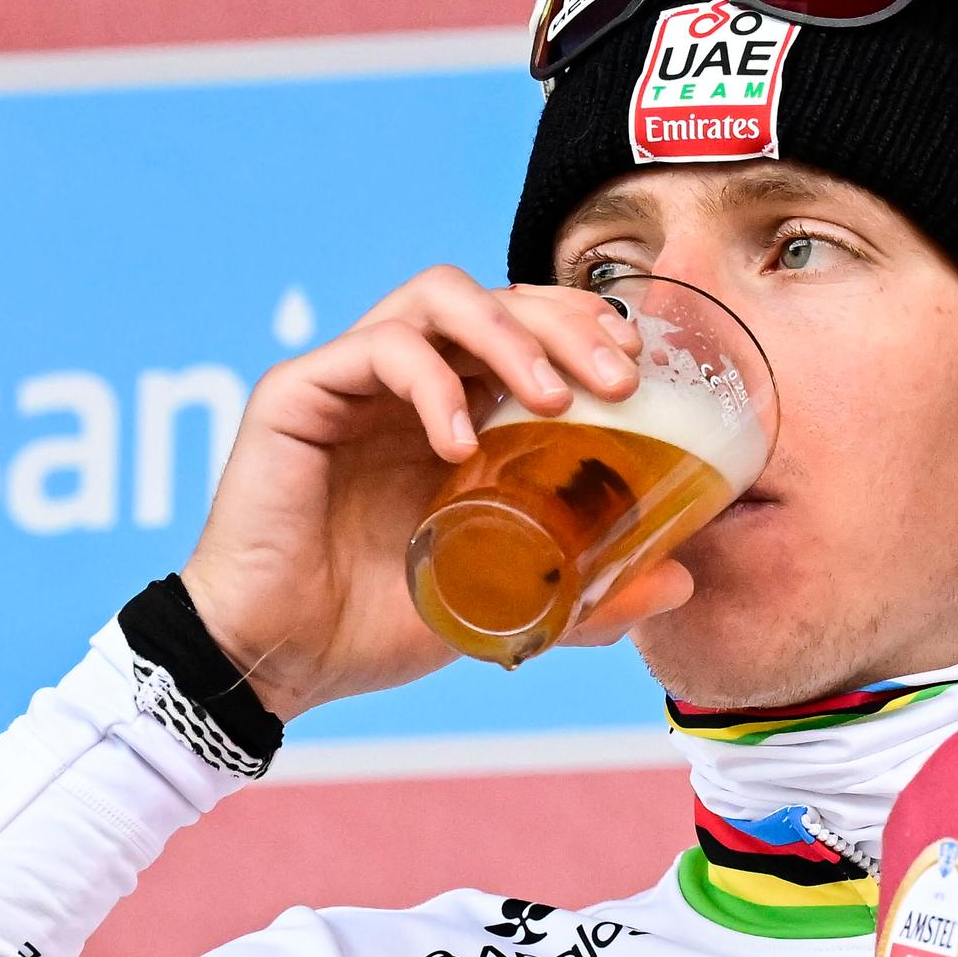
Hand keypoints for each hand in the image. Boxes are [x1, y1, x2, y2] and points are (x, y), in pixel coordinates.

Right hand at [180, 266, 695, 720]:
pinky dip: (433, 383)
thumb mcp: (500, 601)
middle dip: (565, 323)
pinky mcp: (298, 393)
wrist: (277, 660)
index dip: (581, 326)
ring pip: (437, 296)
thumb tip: (679, 581)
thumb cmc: (374, 625)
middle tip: (621, 379)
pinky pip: (377, 349)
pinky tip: (461, 441)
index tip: (639, 366)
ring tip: (556, 398)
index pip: (520, 326)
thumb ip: (581, 591)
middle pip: (492, 296)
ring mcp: (347, 379)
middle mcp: (399, 381)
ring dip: (509, 333)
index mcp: (446, 410)